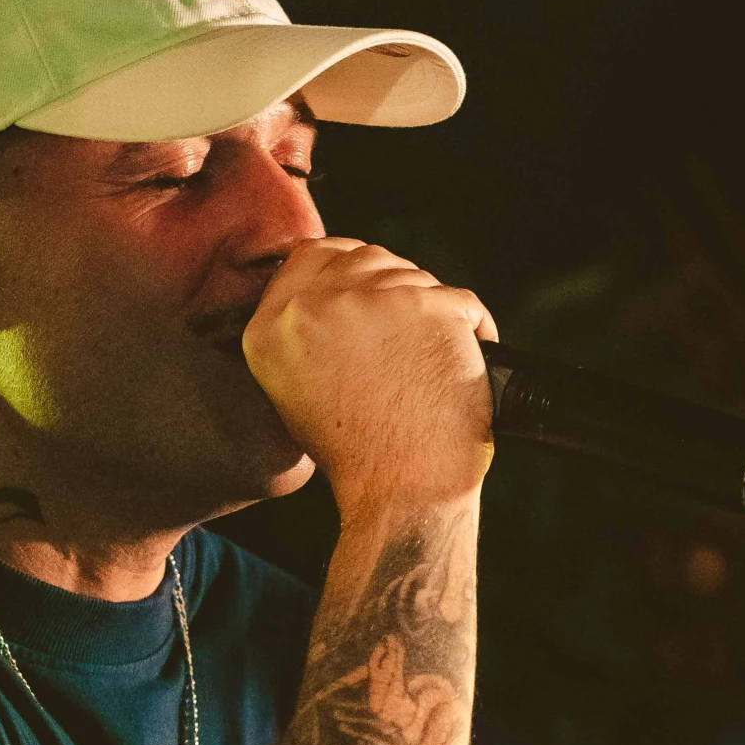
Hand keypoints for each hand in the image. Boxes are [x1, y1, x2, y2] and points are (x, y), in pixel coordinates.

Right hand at [241, 238, 496, 517]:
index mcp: (271, 328)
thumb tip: (344, 285)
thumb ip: (303, 330)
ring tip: (432, 361)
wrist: (400, 489)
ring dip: (431, 311)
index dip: (345, 263)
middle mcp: (314, 306)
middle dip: (391, 285)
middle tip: (407, 334)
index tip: (367, 285)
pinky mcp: (429, 308)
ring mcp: (373, 300)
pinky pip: (462, 302)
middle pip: (366, 258)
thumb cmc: (355, 453)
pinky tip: (465, 359)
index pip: (311, 254)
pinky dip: (472, 328)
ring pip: (415, 277)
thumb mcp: (295, 388)